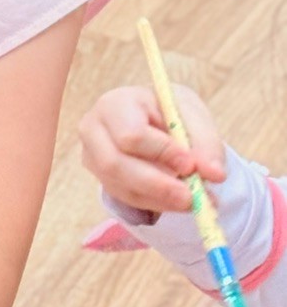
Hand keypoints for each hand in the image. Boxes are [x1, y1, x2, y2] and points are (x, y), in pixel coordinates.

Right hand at [78, 83, 224, 216]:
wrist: (153, 118)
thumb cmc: (170, 112)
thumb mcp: (193, 116)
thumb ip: (206, 144)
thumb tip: (215, 175)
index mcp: (115, 104)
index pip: (131, 134)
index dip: (161, 152)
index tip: (190, 165)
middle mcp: (93, 129)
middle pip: (115, 164)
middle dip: (157, 185)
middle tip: (191, 198)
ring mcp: (91, 155)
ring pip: (119, 185)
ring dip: (159, 198)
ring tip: (192, 201)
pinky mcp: (99, 176)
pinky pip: (124, 197)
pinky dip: (154, 203)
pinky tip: (175, 200)